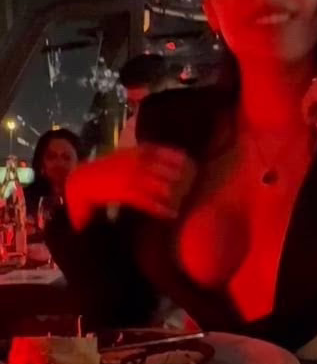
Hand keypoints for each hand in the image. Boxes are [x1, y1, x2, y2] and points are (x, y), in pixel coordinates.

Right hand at [66, 145, 196, 230]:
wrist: (78, 184)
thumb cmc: (102, 174)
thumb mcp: (120, 160)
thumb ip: (137, 159)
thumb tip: (157, 163)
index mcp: (128, 153)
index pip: (153, 150)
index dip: (171, 154)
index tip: (186, 158)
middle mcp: (128, 163)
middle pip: (157, 167)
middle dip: (174, 174)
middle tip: (190, 181)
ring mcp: (124, 177)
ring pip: (152, 184)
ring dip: (169, 192)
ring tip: (182, 199)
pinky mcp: (120, 193)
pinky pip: (143, 200)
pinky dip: (158, 207)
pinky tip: (169, 213)